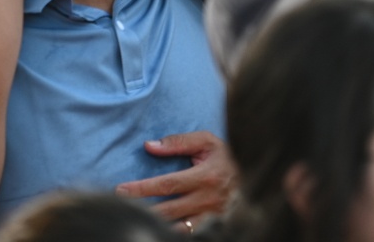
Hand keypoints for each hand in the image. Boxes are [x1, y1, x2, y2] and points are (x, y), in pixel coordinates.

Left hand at [115, 131, 234, 223]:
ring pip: (177, 227)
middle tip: (119, 207)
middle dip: (141, 210)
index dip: (142, 189)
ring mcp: (211, 216)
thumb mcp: (207, 141)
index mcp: (206, 176)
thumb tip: (149, 146)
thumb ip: (179, 142)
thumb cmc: (225, 156)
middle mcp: (208, 199)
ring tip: (135, 219)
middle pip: (168, 210)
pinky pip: (189, 234)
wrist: (254, 175)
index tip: (121, 190)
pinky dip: (172, 233)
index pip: (167, 185)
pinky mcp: (213, 225)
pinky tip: (157, 228)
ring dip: (155, 224)